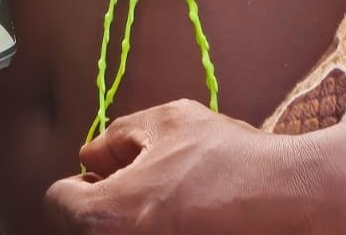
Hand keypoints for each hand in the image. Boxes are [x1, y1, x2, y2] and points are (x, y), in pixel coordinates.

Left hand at [44, 101, 334, 234]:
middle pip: (84, 228)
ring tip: (166, 201)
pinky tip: (184, 217)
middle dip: (102, 204)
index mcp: (107, 215)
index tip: (102, 174)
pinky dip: (154, 229)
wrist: (286, 200)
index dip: (77, 181)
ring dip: (129, 219)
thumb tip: (92, 154)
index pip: (58, 203)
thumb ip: (119, 136)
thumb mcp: (168, 122)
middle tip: (136, 185)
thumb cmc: (226, 159)